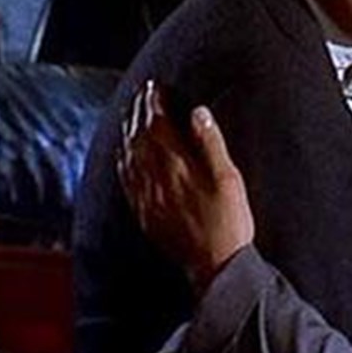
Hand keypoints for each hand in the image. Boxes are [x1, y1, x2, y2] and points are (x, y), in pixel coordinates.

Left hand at [120, 81, 254, 293]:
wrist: (214, 266)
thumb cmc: (228, 222)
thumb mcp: (229, 178)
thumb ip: (211, 143)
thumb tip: (198, 112)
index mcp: (176, 165)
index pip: (157, 124)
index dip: (155, 102)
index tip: (155, 87)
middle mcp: (155, 178)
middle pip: (138, 136)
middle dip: (139, 111)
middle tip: (142, 94)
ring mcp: (146, 196)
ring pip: (128, 155)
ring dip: (128, 131)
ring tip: (131, 115)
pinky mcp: (143, 212)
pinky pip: (125, 179)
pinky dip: (122, 159)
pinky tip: (123, 154)